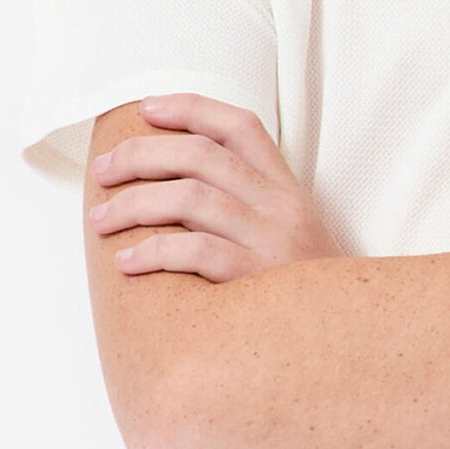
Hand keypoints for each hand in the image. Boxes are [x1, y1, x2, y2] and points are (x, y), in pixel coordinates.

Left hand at [91, 95, 338, 279]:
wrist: (348, 340)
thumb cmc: (303, 293)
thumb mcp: (292, 236)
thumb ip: (249, 206)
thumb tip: (168, 186)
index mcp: (289, 189)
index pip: (240, 127)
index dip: (190, 108)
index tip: (145, 109)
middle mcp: (283, 208)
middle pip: (202, 155)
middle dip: (140, 156)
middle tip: (102, 172)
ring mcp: (273, 242)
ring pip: (190, 198)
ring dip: (133, 204)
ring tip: (101, 219)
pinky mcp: (258, 281)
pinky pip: (195, 252)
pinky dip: (151, 253)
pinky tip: (126, 262)